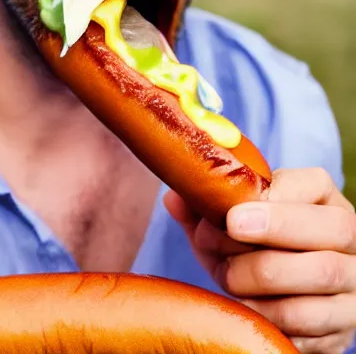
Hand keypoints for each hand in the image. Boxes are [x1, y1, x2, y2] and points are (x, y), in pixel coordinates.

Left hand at [164, 168, 355, 352]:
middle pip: (331, 228)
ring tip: (227, 277)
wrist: (277, 292)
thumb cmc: (249, 244)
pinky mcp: (345, 324)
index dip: (273, 201)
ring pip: (322, 275)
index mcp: (321, 198)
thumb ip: (202, 208)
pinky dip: (270, 315)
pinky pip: (313, 323)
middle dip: (271, 232)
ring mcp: (352, 281)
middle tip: (225, 236)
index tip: (231, 215)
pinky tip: (245, 306)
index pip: (313, 185)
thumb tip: (173, 200)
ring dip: (261, 278)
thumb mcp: (225, 223)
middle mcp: (348, 236)